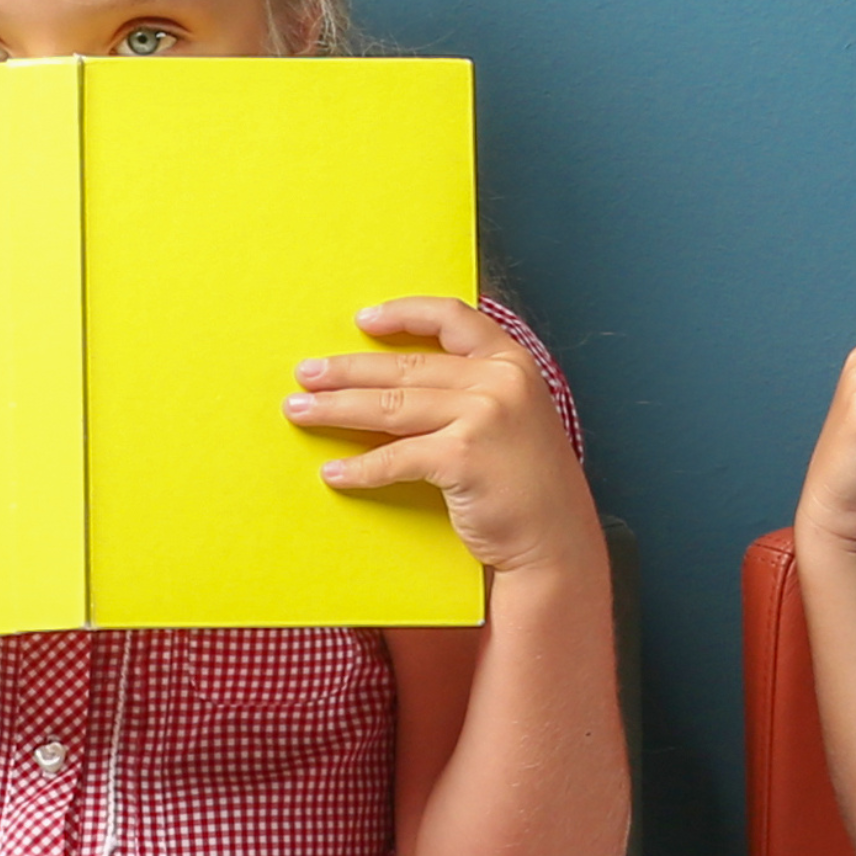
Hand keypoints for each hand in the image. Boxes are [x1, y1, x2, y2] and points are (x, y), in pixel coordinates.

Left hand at [297, 300, 596, 573]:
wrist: (555, 541)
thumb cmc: (529, 484)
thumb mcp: (515, 418)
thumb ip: (474, 391)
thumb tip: (397, 381)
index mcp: (512, 362)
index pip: (452, 318)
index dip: (404, 314)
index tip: (362, 320)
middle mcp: (500, 381)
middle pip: (406, 366)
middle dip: (347, 370)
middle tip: (305, 375)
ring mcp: (483, 417)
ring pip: (391, 405)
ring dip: (336, 409)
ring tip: (299, 411)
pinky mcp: (462, 457)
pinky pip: (395, 457)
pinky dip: (359, 468)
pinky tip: (333, 471)